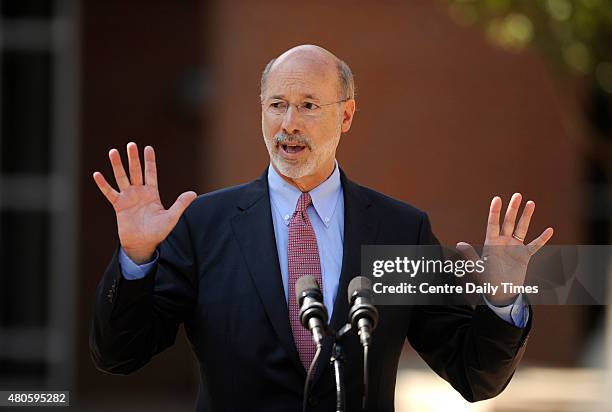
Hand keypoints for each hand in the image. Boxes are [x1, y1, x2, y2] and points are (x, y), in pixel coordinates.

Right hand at [93, 142, 196, 263]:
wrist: (143, 244)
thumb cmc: (158, 232)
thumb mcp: (171, 218)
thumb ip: (180, 205)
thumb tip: (193, 194)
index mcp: (152, 193)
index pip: (150, 173)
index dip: (149, 161)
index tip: (148, 148)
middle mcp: (139, 193)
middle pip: (135, 172)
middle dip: (133, 159)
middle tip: (131, 144)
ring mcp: (128, 198)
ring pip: (122, 178)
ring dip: (117, 165)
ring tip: (113, 152)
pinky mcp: (118, 206)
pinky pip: (109, 193)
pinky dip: (103, 184)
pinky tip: (97, 174)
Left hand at [457, 193, 553, 305]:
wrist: (500, 292)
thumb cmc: (486, 280)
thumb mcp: (478, 267)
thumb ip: (470, 255)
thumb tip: (459, 244)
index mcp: (491, 243)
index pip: (493, 224)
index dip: (495, 211)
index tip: (497, 198)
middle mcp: (503, 242)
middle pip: (508, 222)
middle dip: (513, 209)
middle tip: (517, 195)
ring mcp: (514, 247)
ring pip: (521, 228)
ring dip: (526, 216)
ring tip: (531, 203)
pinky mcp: (524, 255)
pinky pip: (535, 245)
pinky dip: (542, 238)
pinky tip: (549, 230)